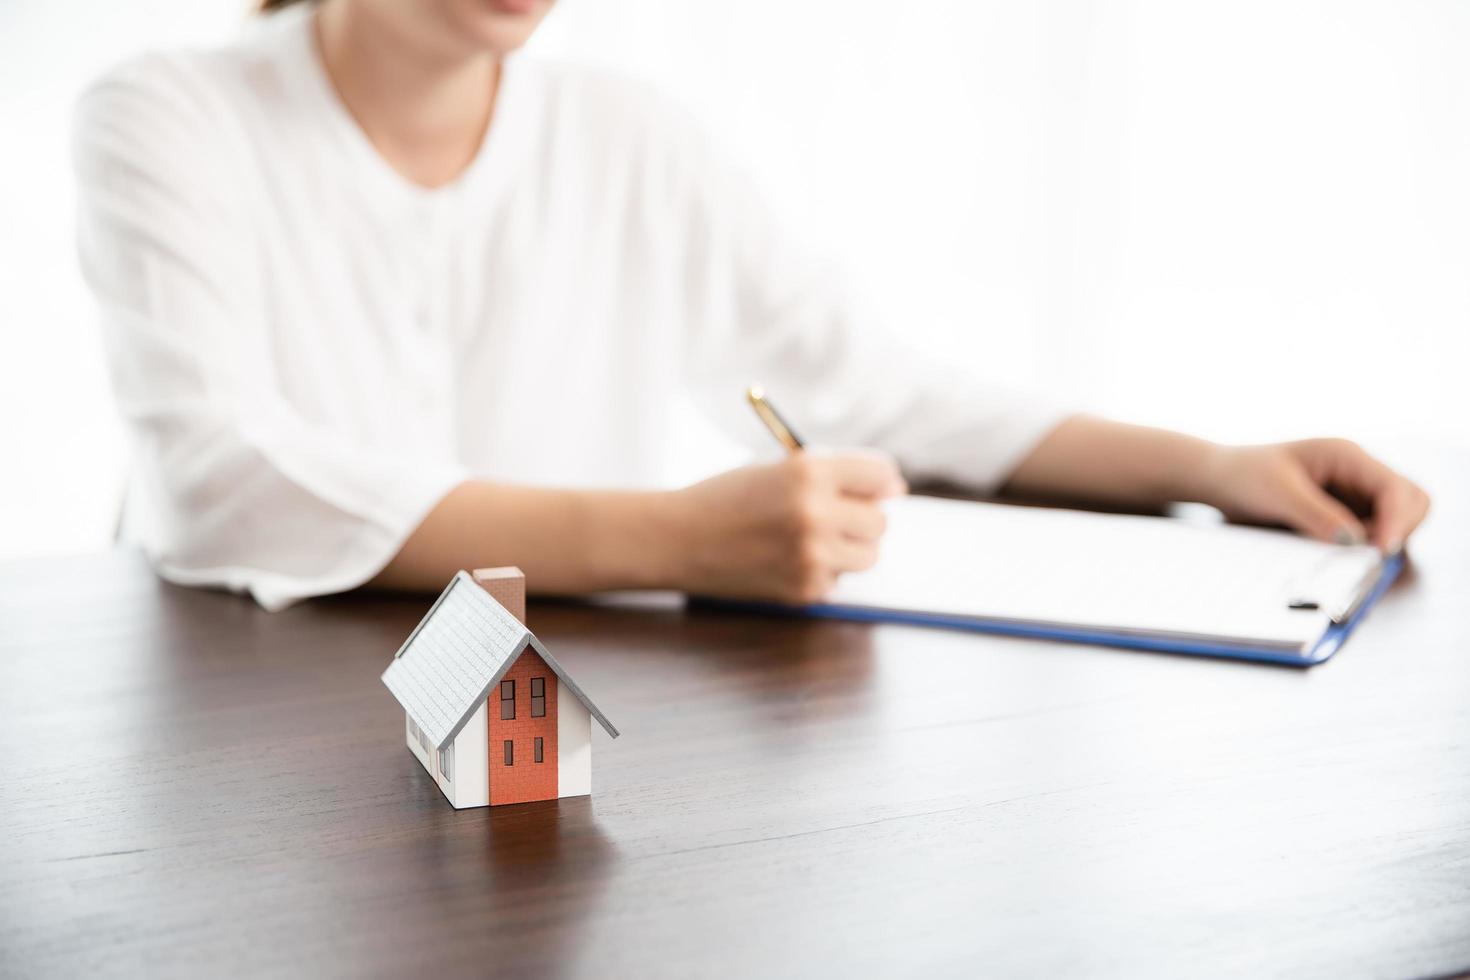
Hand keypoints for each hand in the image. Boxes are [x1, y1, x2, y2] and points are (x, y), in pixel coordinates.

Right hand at [668, 450, 906, 602]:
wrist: (677, 538)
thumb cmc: (726, 498)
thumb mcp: (777, 470)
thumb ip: (831, 477)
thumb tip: (893, 490)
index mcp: (809, 471)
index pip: (880, 474)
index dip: (881, 482)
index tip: (880, 489)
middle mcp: (815, 512)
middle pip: (879, 520)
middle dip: (863, 518)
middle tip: (835, 517)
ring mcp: (812, 555)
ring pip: (868, 555)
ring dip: (849, 548)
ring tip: (810, 539)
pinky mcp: (805, 588)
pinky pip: (837, 580)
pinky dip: (821, 572)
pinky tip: (785, 561)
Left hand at [1198, 439, 1428, 552]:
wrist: (1218, 481)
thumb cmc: (1244, 475)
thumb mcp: (1278, 493)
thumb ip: (1317, 515)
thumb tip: (1356, 540)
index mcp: (1347, 456)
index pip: (1395, 488)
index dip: (1397, 520)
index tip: (1383, 550)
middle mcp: (1357, 474)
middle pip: (1410, 502)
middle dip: (1400, 530)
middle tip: (1373, 559)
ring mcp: (1352, 494)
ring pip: (1393, 520)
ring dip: (1381, 541)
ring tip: (1351, 558)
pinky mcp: (1341, 515)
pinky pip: (1367, 534)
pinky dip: (1362, 548)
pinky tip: (1338, 558)